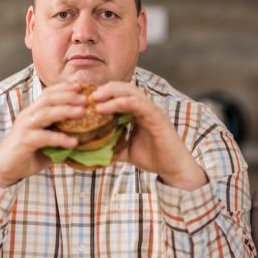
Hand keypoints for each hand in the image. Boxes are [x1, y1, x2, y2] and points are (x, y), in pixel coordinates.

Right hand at [0, 83, 86, 186]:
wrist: (4, 169)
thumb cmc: (28, 154)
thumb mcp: (48, 142)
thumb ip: (62, 135)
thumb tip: (88, 136)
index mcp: (33, 112)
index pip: (48, 94)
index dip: (64, 88)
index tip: (82, 86)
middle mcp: (28, 115)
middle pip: (48, 99)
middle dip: (68, 96)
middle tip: (86, 98)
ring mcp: (25, 127)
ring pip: (46, 113)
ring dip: (65, 111)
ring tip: (82, 112)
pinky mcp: (24, 140)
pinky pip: (44, 137)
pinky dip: (60, 138)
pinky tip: (74, 142)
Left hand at [93, 81, 207, 189]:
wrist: (173, 169)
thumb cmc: (153, 158)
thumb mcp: (125, 151)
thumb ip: (110, 147)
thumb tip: (90, 151)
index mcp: (138, 112)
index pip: (120, 94)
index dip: (103, 93)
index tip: (84, 99)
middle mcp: (145, 108)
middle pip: (124, 88)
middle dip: (104, 89)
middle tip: (87, 96)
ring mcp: (152, 111)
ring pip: (131, 92)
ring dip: (111, 93)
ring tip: (94, 98)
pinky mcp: (157, 118)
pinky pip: (139, 105)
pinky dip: (122, 103)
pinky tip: (106, 108)